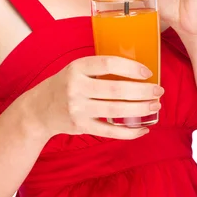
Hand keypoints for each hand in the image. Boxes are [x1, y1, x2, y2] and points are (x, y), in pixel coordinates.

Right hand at [28, 56, 163, 138]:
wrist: (39, 110)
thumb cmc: (65, 85)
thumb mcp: (76, 69)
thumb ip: (99, 69)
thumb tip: (137, 71)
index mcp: (76, 68)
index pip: (107, 64)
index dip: (130, 67)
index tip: (147, 72)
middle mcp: (76, 88)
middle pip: (116, 90)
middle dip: (142, 91)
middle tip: (158, 91)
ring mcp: (78, 109)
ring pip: (116, 110)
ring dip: (140, 109)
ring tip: (155, 106)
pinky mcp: (81, 126)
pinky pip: (110, 132)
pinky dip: (129, 132)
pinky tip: (143, 128)